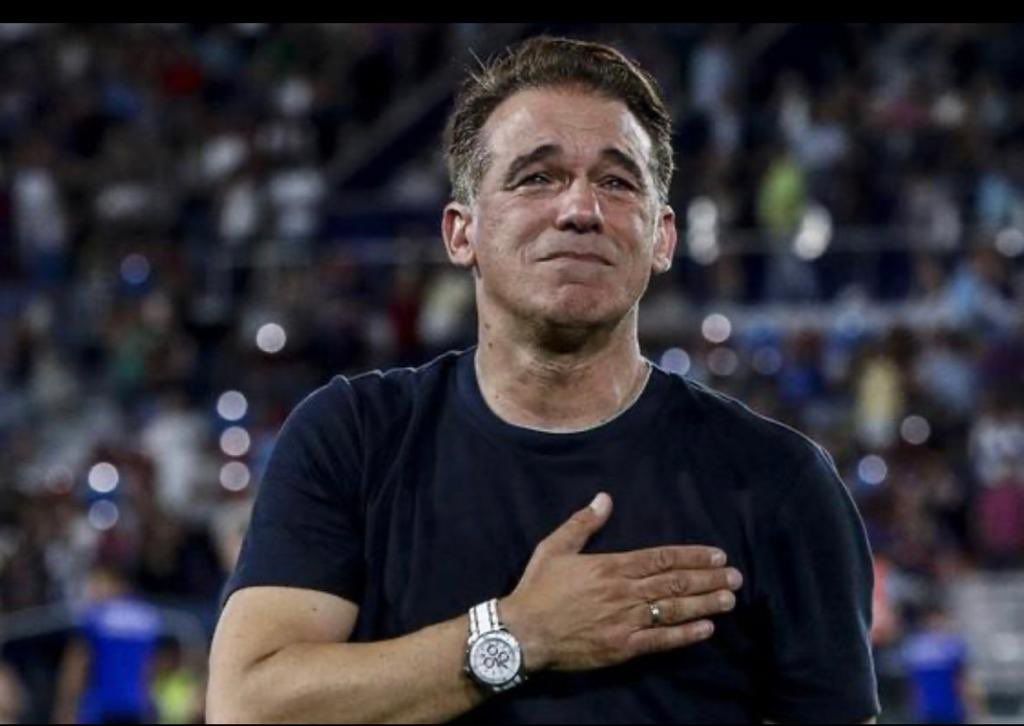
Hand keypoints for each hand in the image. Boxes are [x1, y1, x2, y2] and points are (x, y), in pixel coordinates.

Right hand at [500, 492, 741, 672]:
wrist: (523, 633)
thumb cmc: (538, 588)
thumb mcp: (555, 548)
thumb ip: (582, 524)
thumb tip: (605, 498)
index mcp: (611, 566)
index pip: (661, 558)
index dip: (691, 556)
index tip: (716, 555)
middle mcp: (624, 592)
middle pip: (674, 583)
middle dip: (708, 579)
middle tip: (736, 577)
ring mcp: (626, 621)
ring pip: (673, 610)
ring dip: (705, 604)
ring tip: (730, 599)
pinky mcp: (623, 647)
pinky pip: (661, 641)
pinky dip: (685, 635)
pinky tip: (706, 629)